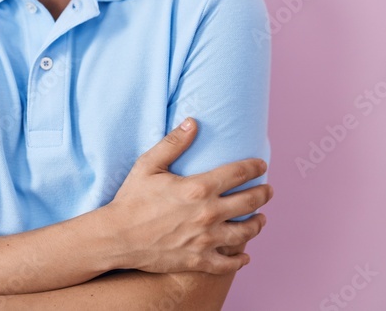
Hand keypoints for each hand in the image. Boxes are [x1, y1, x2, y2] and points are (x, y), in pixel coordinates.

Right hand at [108, 117, 271, 275]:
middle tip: (269, 190)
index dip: (254, 167)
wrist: (117, 237)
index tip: (262, 165)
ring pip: (244, 233)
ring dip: (257, 225)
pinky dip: (240, 260)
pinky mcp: (198, 260)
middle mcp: (208, 214)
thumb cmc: (131, 199)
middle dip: (263, 194)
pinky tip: (244, 256)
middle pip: (249, 202)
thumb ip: (173, 143)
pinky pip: (228, 263)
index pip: (237, 173)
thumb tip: (193, 122)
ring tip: (262, 220)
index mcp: (198, 188)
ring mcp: (205, 240)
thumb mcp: (148, 165)